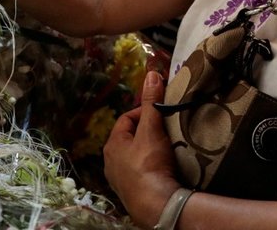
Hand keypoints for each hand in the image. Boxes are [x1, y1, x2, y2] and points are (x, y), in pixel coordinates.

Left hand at [104, 70, 179, 228]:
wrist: (154, 203)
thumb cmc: (149, 163)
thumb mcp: (152, 129)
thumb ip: (152, 103)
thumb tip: (151, 73)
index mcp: (113, 144)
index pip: (127, 118)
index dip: (144, 111)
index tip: (161, 112)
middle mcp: (111, 162)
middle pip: (130, 137)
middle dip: (147, 131)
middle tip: (165, 129)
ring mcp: (119, 179)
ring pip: (134, 155)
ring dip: (148, 149)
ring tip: (166, 147)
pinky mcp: (130, 192)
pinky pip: (139, 172)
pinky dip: (149, 166)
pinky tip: (162, 168)